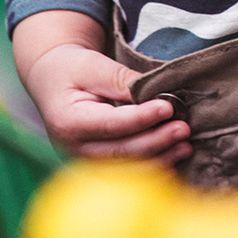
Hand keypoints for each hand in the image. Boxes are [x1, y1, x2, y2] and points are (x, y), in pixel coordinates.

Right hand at [22, 37, 191, 164]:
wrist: (51, 81)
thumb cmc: (71, 69)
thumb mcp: (92, 65)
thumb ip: (121, 79)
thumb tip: (155, 92)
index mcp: (68, 121)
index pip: (111, 124)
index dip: (142, 118)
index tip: (168, 108)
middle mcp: (73, 148)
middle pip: (121, 151)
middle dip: (157, 141)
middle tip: (184, 129)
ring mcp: (83, 160)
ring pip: (126, 168)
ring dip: (159, 158)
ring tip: (185, 146)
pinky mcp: (94, 165)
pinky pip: (126, 172)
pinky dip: (150, 168)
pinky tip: (172, 162)